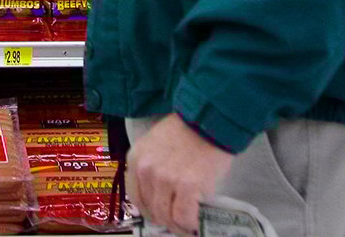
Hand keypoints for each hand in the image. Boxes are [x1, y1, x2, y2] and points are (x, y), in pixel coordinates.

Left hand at [128, 113, 233, 235]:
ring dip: (177, 226)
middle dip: (165, 219)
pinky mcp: (187, 186)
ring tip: (187, 225)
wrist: (208, 119)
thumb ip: (152, 169)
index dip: (149, 210)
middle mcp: (146, 170)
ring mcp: (165, 179)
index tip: (161, 214)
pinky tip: (195, 223)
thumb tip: (158, 199)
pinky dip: (189, 225)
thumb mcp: (156, 146)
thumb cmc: (185, 130)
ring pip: (167, 217)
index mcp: (136, 159)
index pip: (136, 197)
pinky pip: (184, 217)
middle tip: (177, 222)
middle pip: (151, 210)